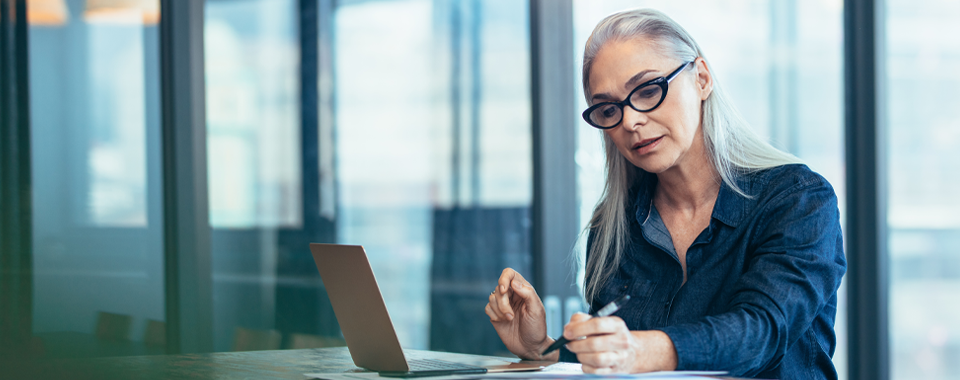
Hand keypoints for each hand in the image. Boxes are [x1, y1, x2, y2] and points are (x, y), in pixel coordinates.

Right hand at [484, 268, 556, 360]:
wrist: (530, 347)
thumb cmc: (537, 328)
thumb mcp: (537, 310)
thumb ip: (528, 293)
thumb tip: (514, 283)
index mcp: (524, 290)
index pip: (510, 274)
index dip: (504, 278)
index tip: (504, 290)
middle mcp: (512, 295)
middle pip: (499, 287)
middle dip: (503, 302)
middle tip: (510, 315)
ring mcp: (503, 305)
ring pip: (492, 298)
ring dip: (499, 310)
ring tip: (510, 319)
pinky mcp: (496, 314)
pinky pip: (487, 308)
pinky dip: (494, 315)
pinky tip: (503, 322)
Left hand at [563, 313, 677, 372]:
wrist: (632, 352)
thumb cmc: (609, 335)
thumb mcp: (599, 322)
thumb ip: (581, 320)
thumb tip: (568, 329)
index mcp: (617, 325)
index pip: (597, 325)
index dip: (578, 329)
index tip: (567, 333)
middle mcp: (622, 341)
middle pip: (594, 343)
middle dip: (576, 345)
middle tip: (569, 344)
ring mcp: (620, 357)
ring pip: (596, 359)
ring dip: (581, 356)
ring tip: (578, 352)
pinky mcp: (615, 371)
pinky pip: (595, 371)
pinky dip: (585, 366)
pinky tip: (585, 361)